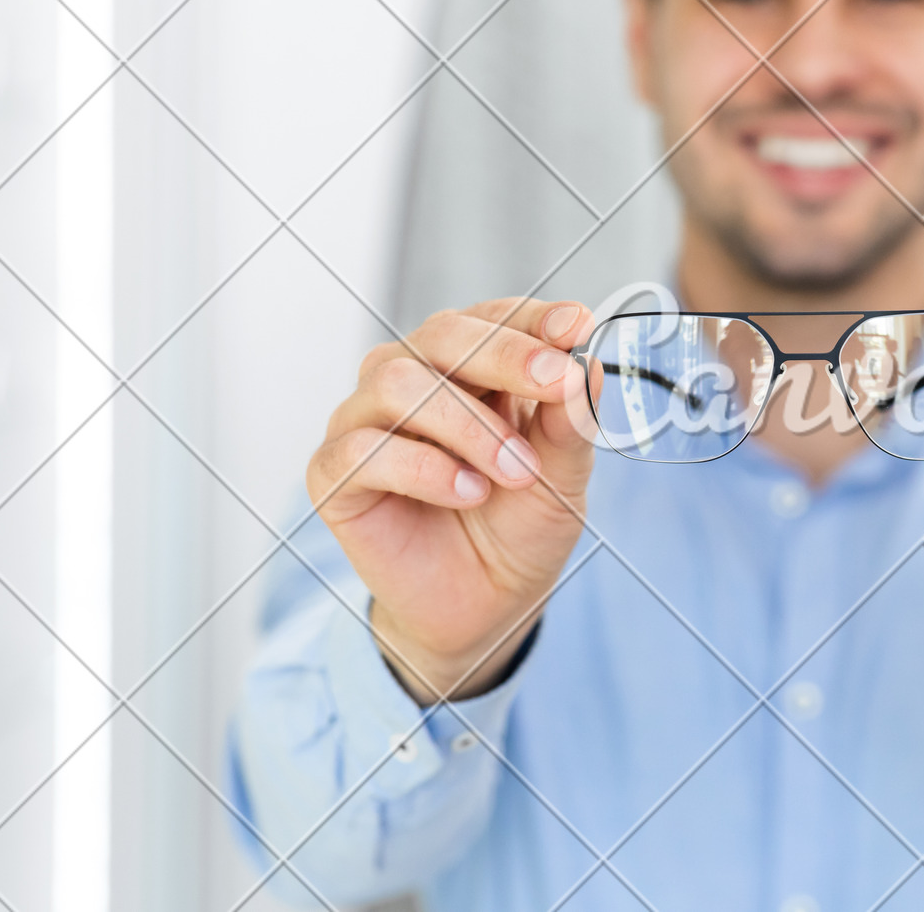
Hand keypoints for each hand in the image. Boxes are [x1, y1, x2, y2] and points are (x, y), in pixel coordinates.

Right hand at [307, 298, 595, 704]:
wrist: (486, 605)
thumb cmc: (520, 526)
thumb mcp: (563, 474)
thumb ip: (570, 421)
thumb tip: (588, 368)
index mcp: (470, 365)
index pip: (495, 318)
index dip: (533, 319)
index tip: (575, 326)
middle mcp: (411, 377)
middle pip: (443, 335)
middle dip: (507, 357)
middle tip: (557, 385)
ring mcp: (365, 420)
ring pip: (399, 383)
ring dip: (469, 425)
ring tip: (517, 474)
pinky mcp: (334, 472)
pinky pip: (363, 450)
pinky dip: (423, 468)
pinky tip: (467, 493)